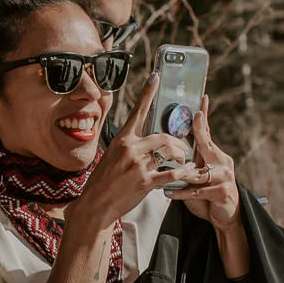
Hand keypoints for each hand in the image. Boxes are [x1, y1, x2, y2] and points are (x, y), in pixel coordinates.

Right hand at [73, 74, 195, 231]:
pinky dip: (183, 173)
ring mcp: (137, 165)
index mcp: (121, 140)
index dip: (148, 93)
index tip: (156, 77)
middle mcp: (130, 148)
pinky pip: (171, 173)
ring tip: (185, 161)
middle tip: (184, 149)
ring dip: (182, 156)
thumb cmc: (103, 182)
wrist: (95, 205)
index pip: (137, 111)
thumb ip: (128, 147)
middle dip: (177, 142)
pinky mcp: (145, 181)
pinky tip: (187, 173)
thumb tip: (143, 141)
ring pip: (169, 151)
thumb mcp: (111, 157)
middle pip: (163, 136)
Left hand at [167, 94, 240, 228]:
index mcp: (213, 155)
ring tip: (168, 172)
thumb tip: (166, 146)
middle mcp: (221, 162)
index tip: (202, 98)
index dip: (204, 116)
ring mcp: (224, 176)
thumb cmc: (206, 193)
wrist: (224, 215)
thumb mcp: (196, 174)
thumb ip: (186, 161)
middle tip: (195, 118)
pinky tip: (168, 193)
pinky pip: (198, 191)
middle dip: (200, 132)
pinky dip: (182, 193)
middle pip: (207, 145)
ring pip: (200, 172)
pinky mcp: (223, 192)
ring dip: (183, 173)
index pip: (207, 132)